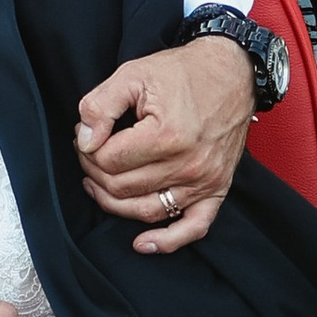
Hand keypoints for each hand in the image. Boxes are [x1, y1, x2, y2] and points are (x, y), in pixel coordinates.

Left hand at [75, 37, 251, 253]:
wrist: (232, 73)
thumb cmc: (183, 73)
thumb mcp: (133, 74)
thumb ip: (101, 106)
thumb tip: (84, 140)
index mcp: (167, 135)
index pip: (109, 161)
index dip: (87, 149)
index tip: (85, 134)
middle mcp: (189, 164)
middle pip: (122, 188)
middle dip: (95, 171)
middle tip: (90, 152)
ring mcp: (205, 181)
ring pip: (146, 210)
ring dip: (113, 202)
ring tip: (97, 183)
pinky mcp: (217, 189)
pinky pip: (193, 227)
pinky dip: (167, 242)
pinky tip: (141, 243)